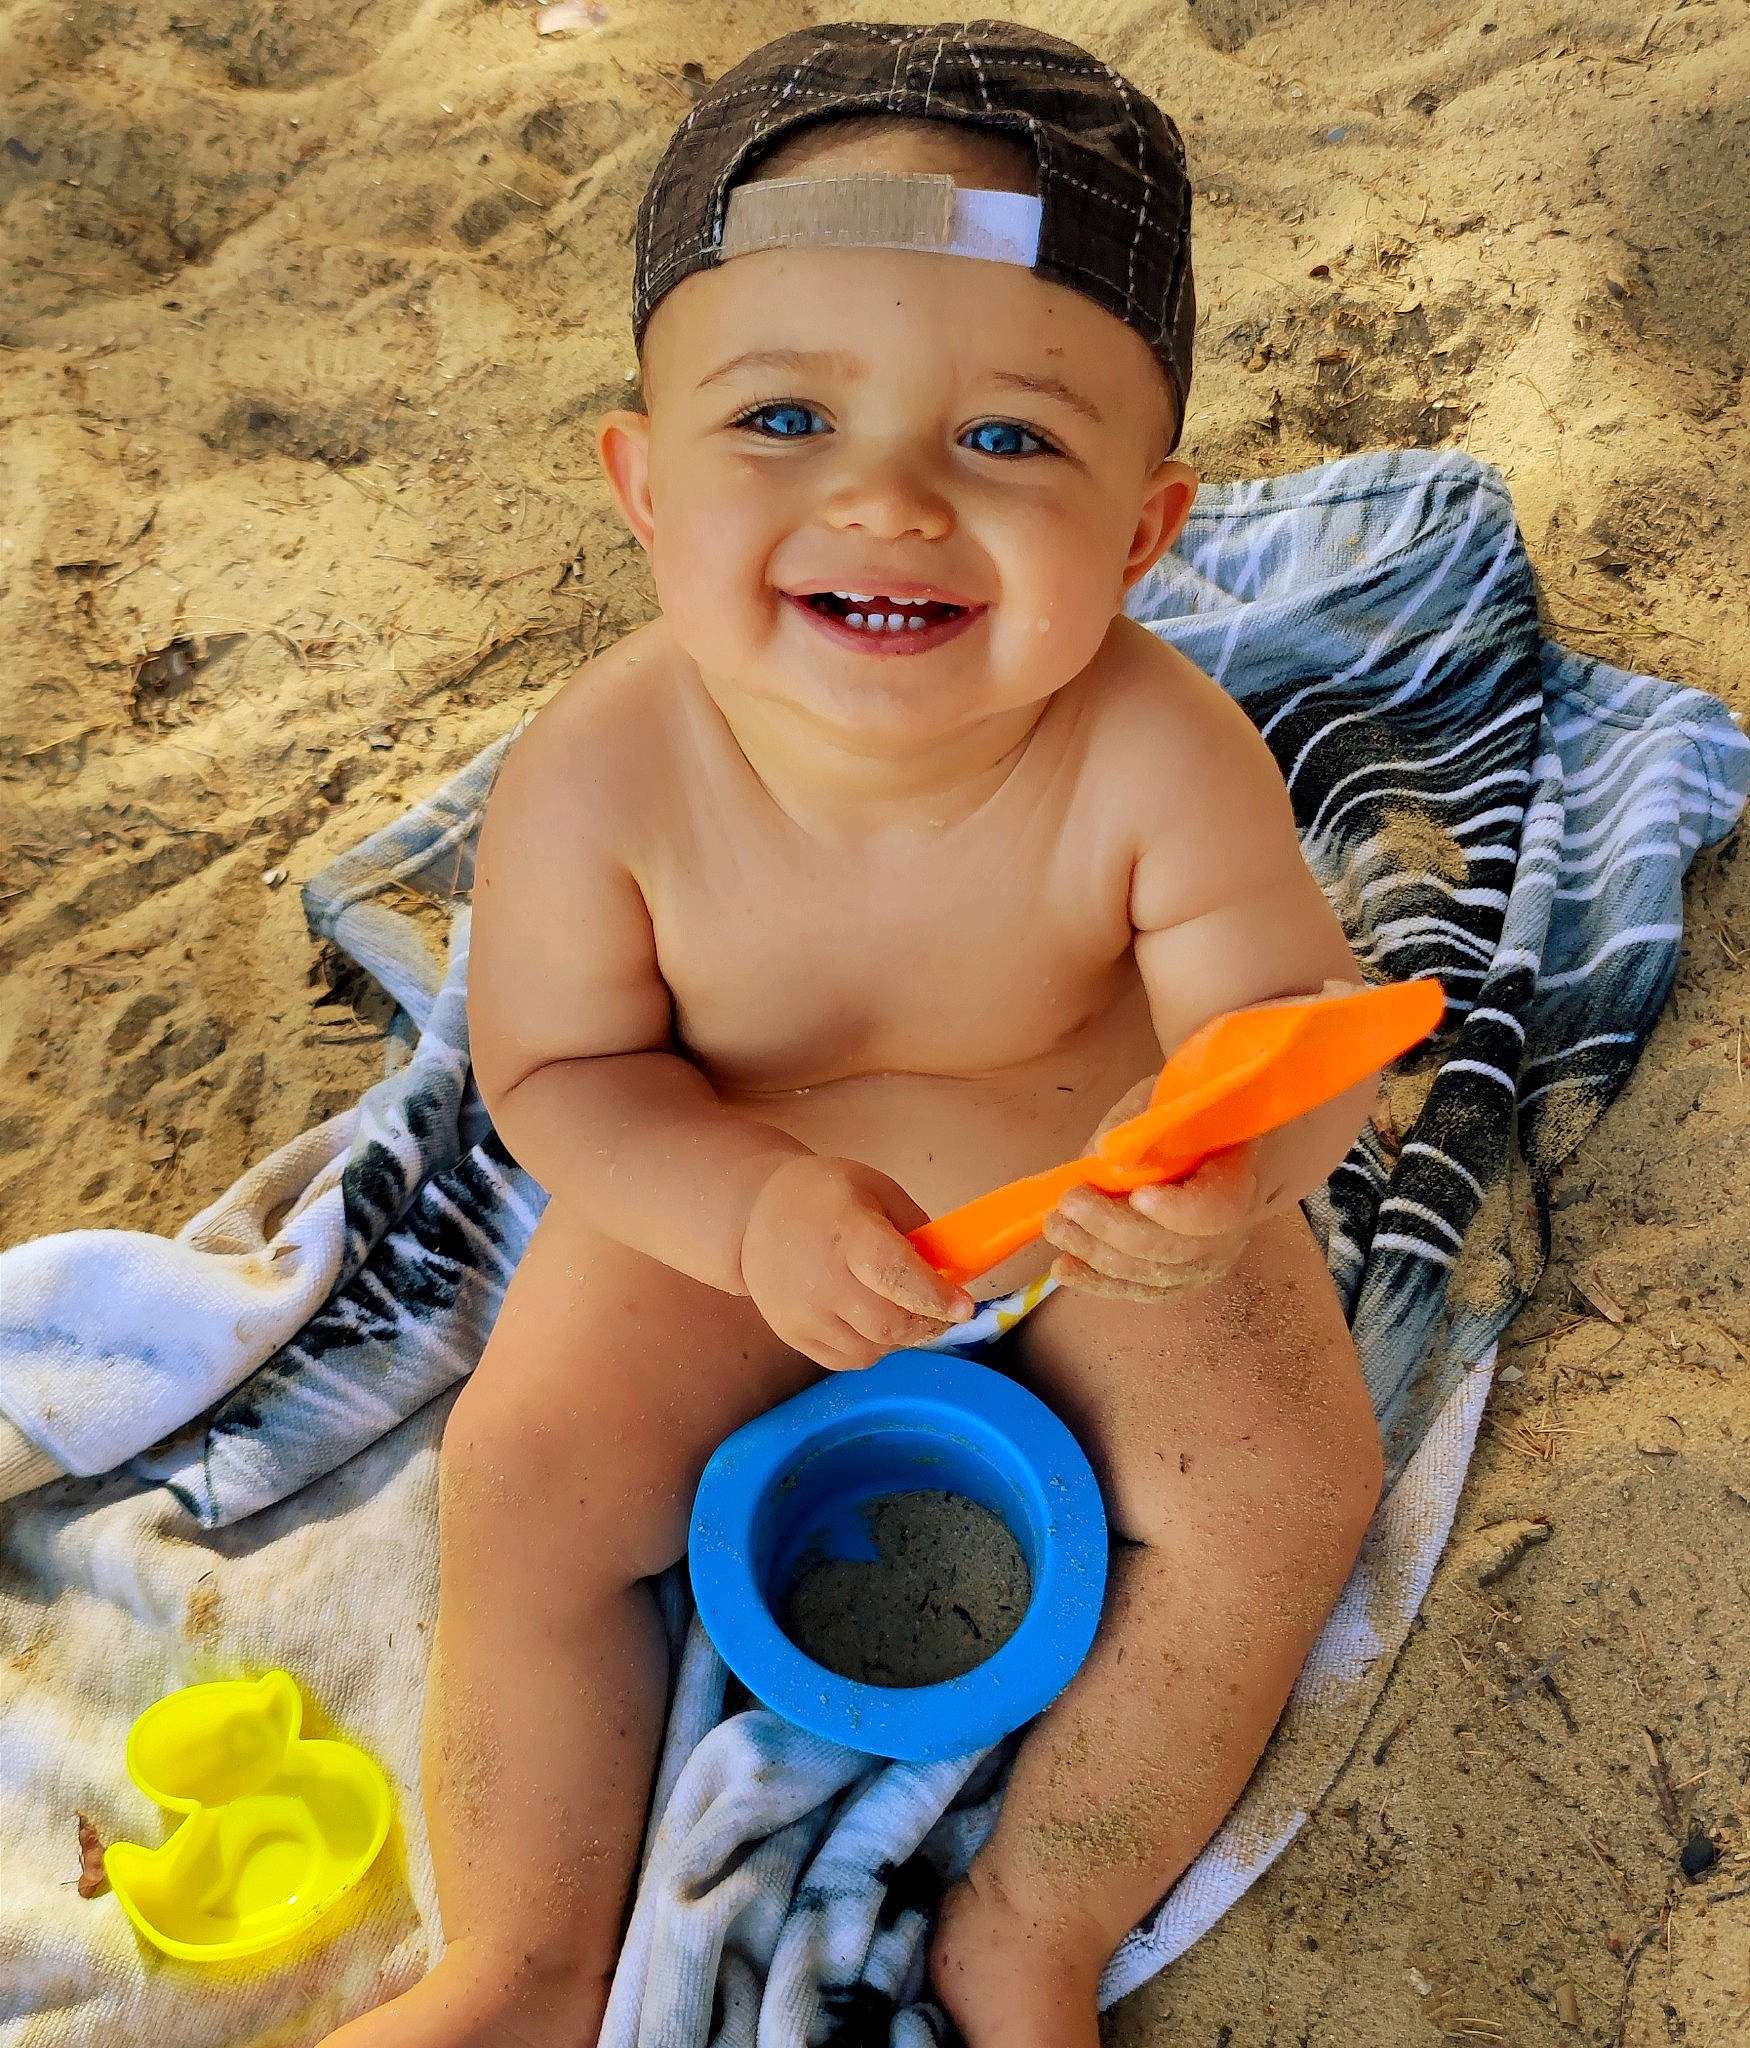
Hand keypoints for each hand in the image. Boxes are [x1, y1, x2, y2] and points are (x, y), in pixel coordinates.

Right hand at [740, 1155, 974, 1370]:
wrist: (755, 1213)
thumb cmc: (825, 1196)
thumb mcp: (876, 1190)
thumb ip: (917, 1229)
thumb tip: (952, 1271)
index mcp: (847, 1234)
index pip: (895, 1274)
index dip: (935, 1296)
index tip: (965, 1307)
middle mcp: (823, 1280)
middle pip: (888, 1324)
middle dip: (927, 1323)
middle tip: (942, 1312)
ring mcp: (804, 1314)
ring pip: (872, 1349)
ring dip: (901, 1338)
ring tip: (902, 1311)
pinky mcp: (792, 1336)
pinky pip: (848, 1360)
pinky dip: (873, 1348)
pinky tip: (871, 1322)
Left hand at [1042, 1080, 1266, 1300]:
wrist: (1223, 1153)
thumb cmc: (1192, 1121)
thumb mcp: (1170, 1102)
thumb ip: (1141, 1125)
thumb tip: (1102, 1160)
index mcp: (1239, 1180)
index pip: (1216, 1210)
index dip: (1176, 1210)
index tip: (1138, 1195)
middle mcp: (1230, 1233)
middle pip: (1171, 1248)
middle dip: (1112, 1228)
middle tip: (1069, 1203)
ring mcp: (1205, 1263)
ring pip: (1150, 1274)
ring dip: (1096, 1254)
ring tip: (1057, 1228)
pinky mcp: (1178, 1279)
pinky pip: (1139, 1290)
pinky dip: (1098, 1281)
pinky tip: (1064, 1268)